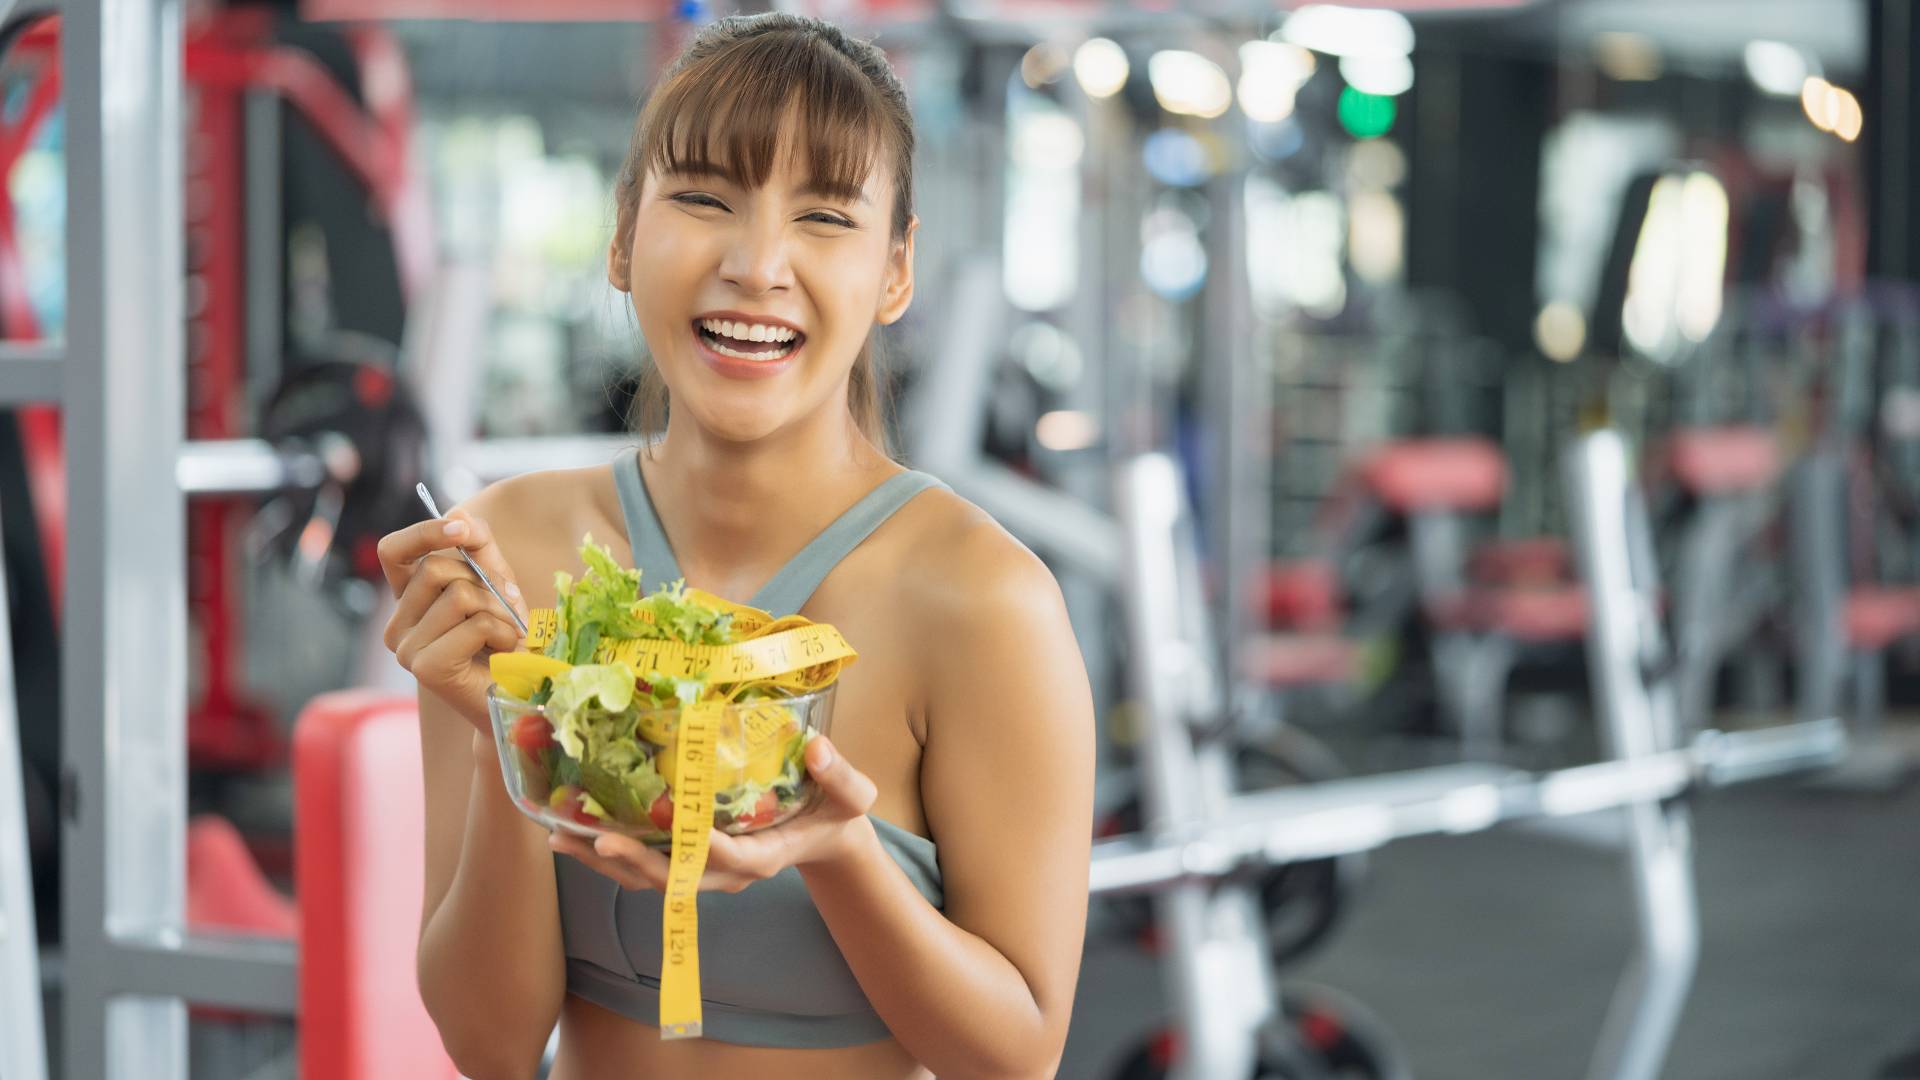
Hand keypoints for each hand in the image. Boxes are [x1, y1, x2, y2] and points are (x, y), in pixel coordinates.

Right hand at [376, 508, 529, 731]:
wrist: (521, 696)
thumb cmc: (506, 639)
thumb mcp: (495, 582)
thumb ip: (479, 546)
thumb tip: (457, 512)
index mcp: (407, 600)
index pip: (392, 550)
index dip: (424, 532)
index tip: (461, 529)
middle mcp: (397, 625)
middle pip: (436, 567)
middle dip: (485, 580)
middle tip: (505, 607)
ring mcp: (405, 648)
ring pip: (459, 594)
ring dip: (499, 610)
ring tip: (505, 634)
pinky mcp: (425, 668)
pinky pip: (474, 623)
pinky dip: (502, 632)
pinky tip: (502, 652)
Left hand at [549, 735, 877, 891]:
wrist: (825, 835)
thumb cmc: (836, 812)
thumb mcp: (852, 796)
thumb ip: (840, 775)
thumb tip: (818, 747)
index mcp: (768, 855)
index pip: (733, 858)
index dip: (705, 847)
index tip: (679, 827)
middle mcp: (730, 872)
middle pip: (677, 878)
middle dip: (637, 861)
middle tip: (598, 840)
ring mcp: (708, 872)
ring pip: (651, 878)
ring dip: (608, 863)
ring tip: (564, 839)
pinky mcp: (690, 863)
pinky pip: (644, 866)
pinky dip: (609, 855)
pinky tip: (573, 835)